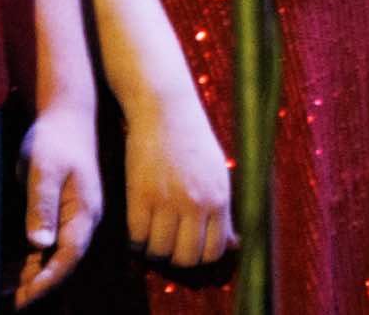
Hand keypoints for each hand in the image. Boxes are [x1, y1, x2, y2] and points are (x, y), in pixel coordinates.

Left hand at [14, 102, 102, 306]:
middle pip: (60, 264)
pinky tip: (6, 270)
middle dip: (32, 287)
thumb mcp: (44, 170)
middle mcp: (82, 221)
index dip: (45, 282)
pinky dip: (27, 262)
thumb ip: (41, 206)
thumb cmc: (55, 140)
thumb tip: (39, 243)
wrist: (66, 115)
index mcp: (84, 213)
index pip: (68, 258)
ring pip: (52, 258)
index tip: (19, 300)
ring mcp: (72, 219)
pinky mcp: (60, 215)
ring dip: (27, 277)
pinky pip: (46, 247)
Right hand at [123, 97, 234, 266]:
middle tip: (168, 244)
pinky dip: (135, 240)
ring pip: (159, 251)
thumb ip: (224, 211)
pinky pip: (136, 237)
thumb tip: (233, 245)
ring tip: (151, 234)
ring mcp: (168, 201)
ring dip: (153, 249)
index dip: (199, 255)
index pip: (213, 251)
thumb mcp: (218, 174)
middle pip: (186, 257)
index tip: (188, 246)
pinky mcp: (141, 195)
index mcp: (220, 198)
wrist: (167, 111)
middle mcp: (197, 203)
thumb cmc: (194, 142)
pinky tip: (137, 228)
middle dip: (175, 257)